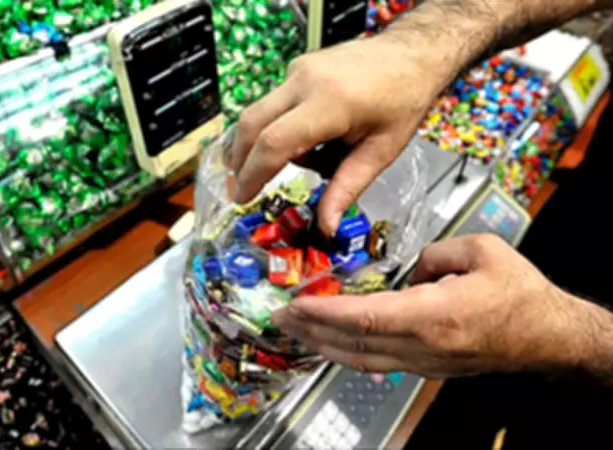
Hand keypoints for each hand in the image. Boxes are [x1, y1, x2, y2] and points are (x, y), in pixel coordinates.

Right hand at [229, 36, 442, 235]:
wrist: (412, 54)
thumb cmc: (404, 99)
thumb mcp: (381, 151)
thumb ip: (347, 188)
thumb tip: (325, 225)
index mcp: (331, 103)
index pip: (275, 142)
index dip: (253, 175)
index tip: (242, 198)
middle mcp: (307, 80)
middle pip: (252, 124)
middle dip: (241, 161)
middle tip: (241, 189)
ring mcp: (299, 70)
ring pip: (258, 113)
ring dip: (261, 145)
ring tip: (299, 162)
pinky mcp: (297, 68)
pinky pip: (274, 103)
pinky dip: (279, 127)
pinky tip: (309, 139)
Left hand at [272, 234, 601, 377]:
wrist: (549, 335)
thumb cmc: (520, 294)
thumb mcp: (480, 251)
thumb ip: (433, 252)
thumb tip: (407, 267)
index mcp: (434, 316)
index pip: (364, 318)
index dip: (324, 313)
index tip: (295, 304)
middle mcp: (423, 346)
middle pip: (353, 343)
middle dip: (311, 330)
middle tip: (279, 316)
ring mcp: (424, 362)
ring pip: (361, 360)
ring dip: (322, 345)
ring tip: (294, 330)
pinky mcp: (427, 367)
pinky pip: (377, 362)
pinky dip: (347, 352)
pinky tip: (330, 343)